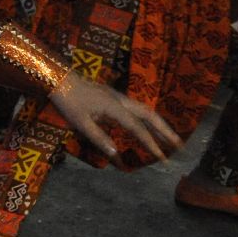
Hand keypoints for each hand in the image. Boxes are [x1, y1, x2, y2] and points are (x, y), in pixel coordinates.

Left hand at [48, 73, 181, 167]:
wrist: (58, 79)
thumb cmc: (67, 101)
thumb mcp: (80, 122)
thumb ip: (99, 138)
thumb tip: (116, 155)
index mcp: (114, 107)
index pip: (137, 128)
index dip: (151, 143)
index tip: (162, 157)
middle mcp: (120, 100)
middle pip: (149, 115)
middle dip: (165, 130)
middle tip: (180, 146)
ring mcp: (117, 97)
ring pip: (144, 110)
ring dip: (159, 124)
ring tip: (171, 138)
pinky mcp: (113, 96)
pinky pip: (136, 109)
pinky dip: (147, 119)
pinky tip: (149, 128)